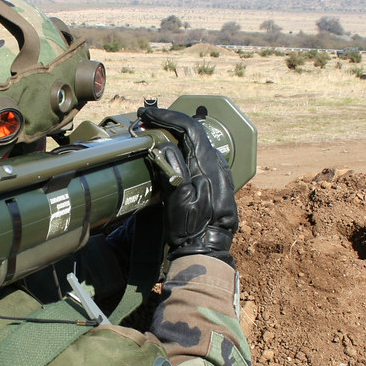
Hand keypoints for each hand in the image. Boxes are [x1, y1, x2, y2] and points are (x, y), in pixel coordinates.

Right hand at [138, 106, 237, 266]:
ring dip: (175, 135)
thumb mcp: (178, 198)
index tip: (147, 114)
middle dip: (169, 123)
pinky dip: (182, 148)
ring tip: (153, 133)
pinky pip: (198, 156)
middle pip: (194, 133)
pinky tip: (169, 151)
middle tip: (146, 121)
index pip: (190, 128)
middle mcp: (218, 165)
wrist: (207, 251)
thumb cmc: (191, 228)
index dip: (167, 117)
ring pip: (196, 144)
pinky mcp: (216, 182)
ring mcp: (219, 173)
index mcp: (209, 165)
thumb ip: (173, 167)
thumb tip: (164, 144)